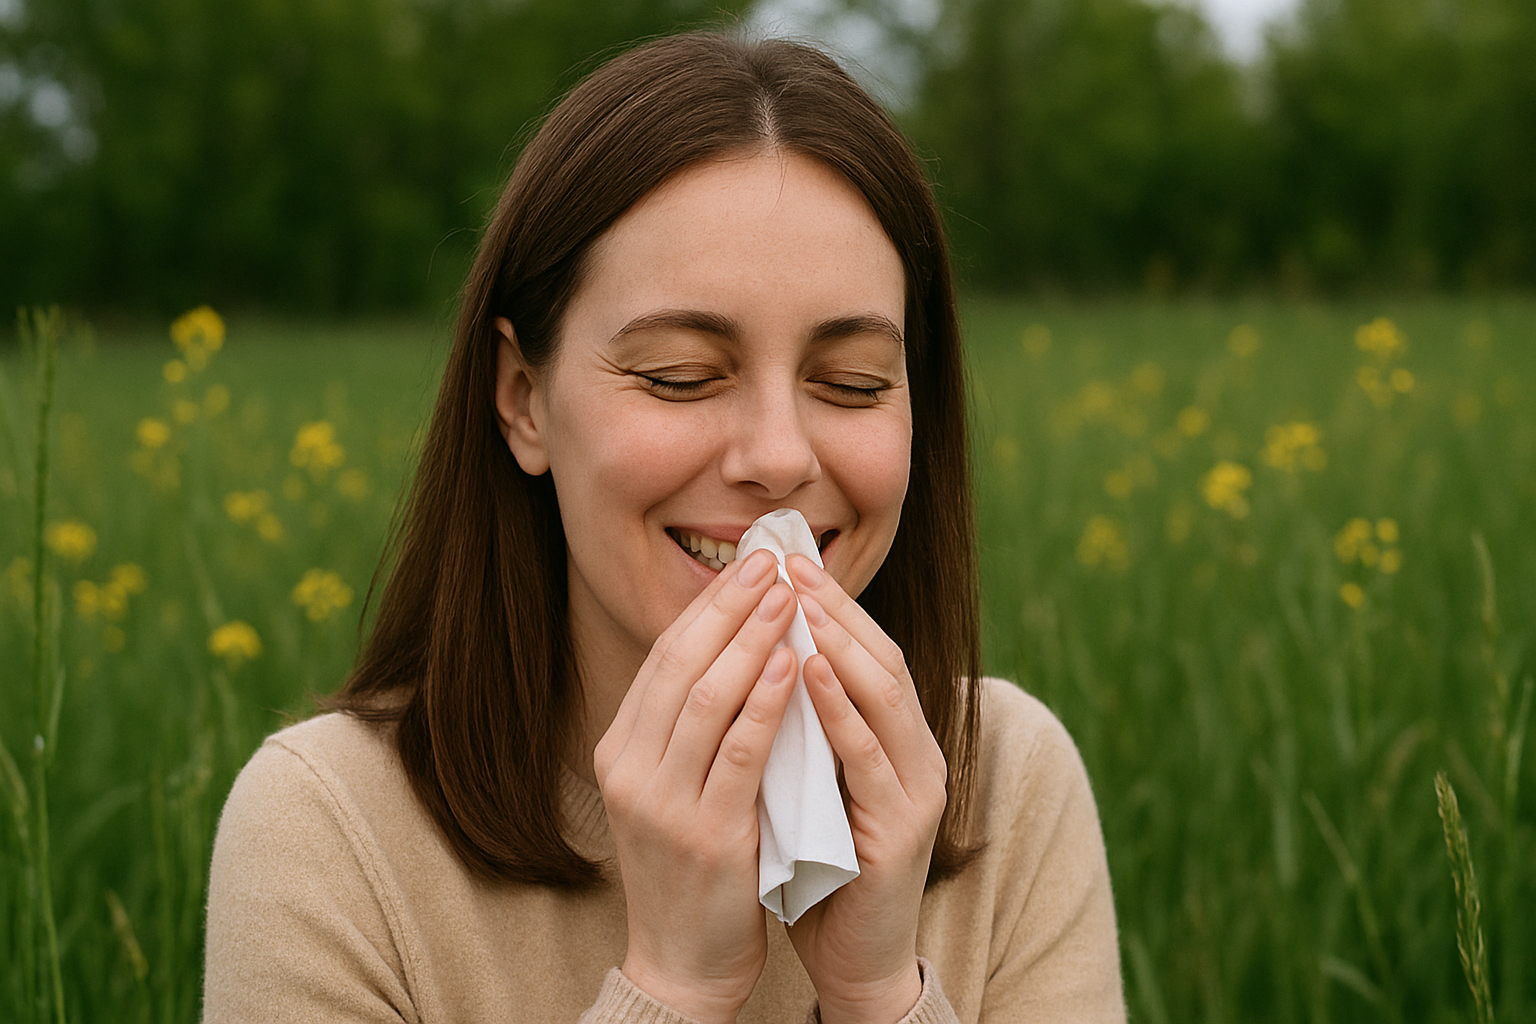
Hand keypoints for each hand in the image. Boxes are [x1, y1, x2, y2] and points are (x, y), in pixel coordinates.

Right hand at [593, 549, 799, 1023]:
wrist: (682, 960)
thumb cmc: (693, 866)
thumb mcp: (674, 787)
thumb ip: (694, 727)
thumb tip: (738, 646)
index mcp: (620, 749)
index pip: (664, 658)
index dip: (707, 606)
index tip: (749, 566)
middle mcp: (629, 768)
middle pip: (679, 664)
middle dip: (729, 607)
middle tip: (771, 563)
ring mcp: (660, 801)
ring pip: (706, 696)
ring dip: (751, 639)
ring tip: (789, 598)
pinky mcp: (702, 832)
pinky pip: (738, 751)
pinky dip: (766, 702)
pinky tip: (792, 667)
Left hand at [782, 554, 947, 1023]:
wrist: (852, 960)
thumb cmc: (820, 868)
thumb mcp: (805, 783)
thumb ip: (796, 730)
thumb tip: (751, 660)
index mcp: (893, 741)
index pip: (866, 653)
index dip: (830, 605)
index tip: (783, 563)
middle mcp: (917, 754)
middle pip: (881, 658)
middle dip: (835, 606)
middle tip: (790, 563)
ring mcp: (916, 789)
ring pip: (884, 694)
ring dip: (839, 639)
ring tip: (801, 598)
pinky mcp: (903, 828)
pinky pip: (869, 755)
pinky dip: (839, 707)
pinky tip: (808, 670)